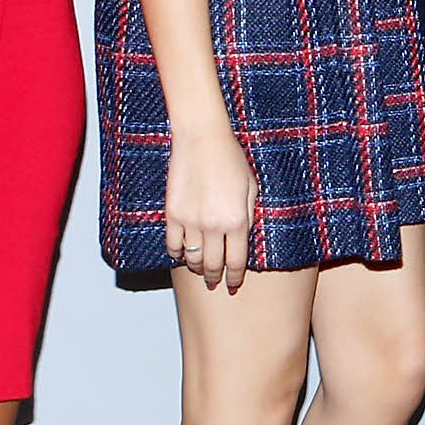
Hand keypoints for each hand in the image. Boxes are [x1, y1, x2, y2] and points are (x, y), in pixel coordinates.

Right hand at [165, 123, 259, 292]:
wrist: (202, 138)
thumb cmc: (231, 159)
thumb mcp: (252, 188)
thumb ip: (249, 216)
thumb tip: (244, 240)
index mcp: (237, 221)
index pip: (236, 262)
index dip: (234, 278)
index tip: (232, 286)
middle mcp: (213, 226)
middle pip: (213, 265)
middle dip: (215, 278)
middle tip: (215, 283)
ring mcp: (190, 221)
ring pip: (192, 258)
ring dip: (197, 268)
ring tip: (201, 270)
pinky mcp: (172, 213)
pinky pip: (173, 244)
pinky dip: (177, 253)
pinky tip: (182, 254)